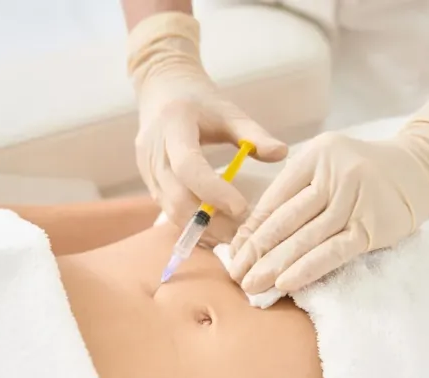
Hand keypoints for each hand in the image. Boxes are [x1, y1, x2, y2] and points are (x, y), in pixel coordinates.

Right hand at [126, 12, 286, 228]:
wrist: (161, 91)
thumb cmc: (199, 101)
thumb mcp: (228, 111)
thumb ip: (253, 134)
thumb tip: (281, 153)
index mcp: (174, 125)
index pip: (189, 166)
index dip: (213, 191)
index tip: (242, 208)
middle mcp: (154, 151)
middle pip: (177, 197)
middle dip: (211, 221)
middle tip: (243, 234)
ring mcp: (146, 170)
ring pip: (171, 210)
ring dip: (202, 228)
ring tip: (233, 235)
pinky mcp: (148, 183)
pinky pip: (169, 210)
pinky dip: (192, 224)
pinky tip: (216, 228)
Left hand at [226, 72, 428, 294]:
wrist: (422, 166)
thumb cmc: (365, 171)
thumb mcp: (328, 164)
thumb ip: (297, 190)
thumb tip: (255, 234)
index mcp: (315, 156)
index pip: (274, 199)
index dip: (251, 230)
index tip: (232, 254)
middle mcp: (334, 174)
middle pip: (285, 220)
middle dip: (256, 251)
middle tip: (234, 276)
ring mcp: (355, 200)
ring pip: (306, 238)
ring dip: (274, 266)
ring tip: (252, 286)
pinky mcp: (373, 226)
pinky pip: (332, 252)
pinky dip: (306, 269)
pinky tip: (285, 284)